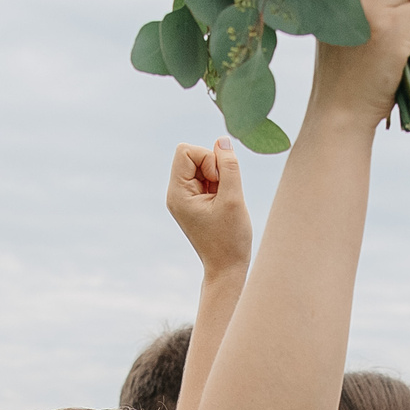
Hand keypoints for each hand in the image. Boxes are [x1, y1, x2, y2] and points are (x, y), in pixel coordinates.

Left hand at [168, 138, 250, 275]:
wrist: (227, 269)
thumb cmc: (230, 239)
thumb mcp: (234, 199)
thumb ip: (229, 166)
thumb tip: (222, 140)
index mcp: (177, 193)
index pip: (185, 151)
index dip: (207, 158)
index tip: (218, 181)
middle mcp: (176, 193)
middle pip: (193, 155)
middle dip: (214, 167)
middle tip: (224, 192)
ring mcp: (184, 198)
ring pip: (202, 166)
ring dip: (219, 177)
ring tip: (225, 201)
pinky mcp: (194, 202)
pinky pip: (206, 178)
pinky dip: (219, 185)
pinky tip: (224, 204)